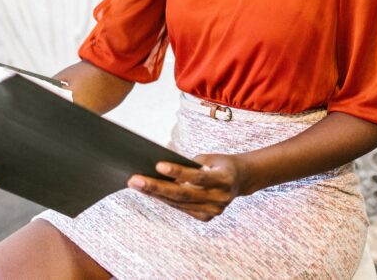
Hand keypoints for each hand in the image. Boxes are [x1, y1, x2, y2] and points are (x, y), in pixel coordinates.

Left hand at [127, 153, 248, 221]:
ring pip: (179, 203)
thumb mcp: (210, 158)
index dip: (178, 172)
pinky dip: (166, 200)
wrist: (241, 180)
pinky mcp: (206, 217)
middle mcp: (220, 198)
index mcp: (224, 179)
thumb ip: (190, 165)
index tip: (158, 165)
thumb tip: (160, 168)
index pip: (197, 177)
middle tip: (135, 180)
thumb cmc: (221, 164)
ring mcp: (213, 211)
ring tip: (137, 184)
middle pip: (183, 194)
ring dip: (156, 194)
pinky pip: (181, 208)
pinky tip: (151, 192)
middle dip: (156, 187)